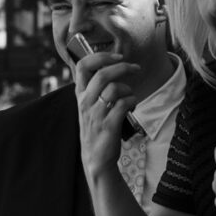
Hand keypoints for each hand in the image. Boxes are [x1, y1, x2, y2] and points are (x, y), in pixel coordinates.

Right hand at [73, 52, 140, 180]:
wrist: (95, 159)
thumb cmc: (96, 129)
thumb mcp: (89, 106)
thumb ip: (95, 88)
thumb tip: (110, 67)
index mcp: (80, 95)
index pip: (83, 66)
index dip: (101, 56)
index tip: (116, 56)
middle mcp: (85, 102)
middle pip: (102, 74)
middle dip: (122, 67)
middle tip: (135, 68)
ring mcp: (96, 114)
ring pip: (114, 88)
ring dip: (128, 90)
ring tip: (129, 97)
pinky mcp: (108, 125)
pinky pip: (124, 104)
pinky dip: (132, 102)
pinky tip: (132, 107)